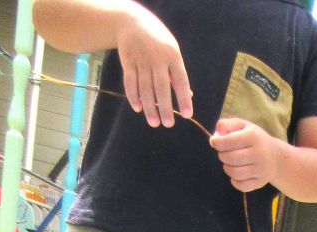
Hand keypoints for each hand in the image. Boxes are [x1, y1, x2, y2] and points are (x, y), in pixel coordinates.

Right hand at [117, 6, 192, 126]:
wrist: (133, 22)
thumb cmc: (159, 42)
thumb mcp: (172, 52)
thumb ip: (178, 74)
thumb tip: (189, 96)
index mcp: (173, 56)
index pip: (180, 80)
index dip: (184, 98)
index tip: (187, 115)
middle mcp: (157, 58)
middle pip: (161, 87)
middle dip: (165, 107)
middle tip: (168, 124)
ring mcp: (141, 59)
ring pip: (145, 87)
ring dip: (149, 107)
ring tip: (154, 123)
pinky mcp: (127, 60)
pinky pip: (130, 81)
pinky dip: (133, 96)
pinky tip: (138, 108)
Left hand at [210, 118, 278, 191]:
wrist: (276, 156)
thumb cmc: (253, 138)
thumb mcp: (242, 125)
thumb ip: (225, 125)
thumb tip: (214, 138)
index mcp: (253, 136)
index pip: (226, 142)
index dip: (216, 143)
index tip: (215, 142)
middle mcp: (259, 153)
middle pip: (229, 158)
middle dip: (222, 155)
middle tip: (225, 153)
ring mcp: (261, 169)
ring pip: (234, 173)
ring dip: (227, 168)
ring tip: (230, 163)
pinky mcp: (260, 182)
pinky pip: (241, 186)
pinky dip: (234, 181)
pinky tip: (236, 174)